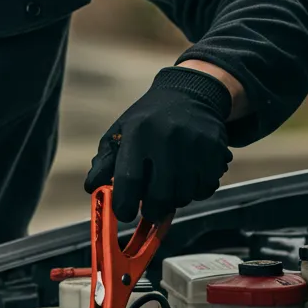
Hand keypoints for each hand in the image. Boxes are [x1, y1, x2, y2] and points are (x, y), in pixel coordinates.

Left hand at [84, 66, 233, 222]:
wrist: (190, 93)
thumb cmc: (149, 118)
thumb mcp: (121, 131)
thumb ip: (105, 161)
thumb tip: (92, 189)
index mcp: (138, 133)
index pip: (129, 180)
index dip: (125, 205)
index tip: (125, 214)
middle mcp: (167, 139)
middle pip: (160, 195)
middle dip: (152, 210)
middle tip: (149, 209)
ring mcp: (194, 145)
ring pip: (184, 196)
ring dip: (174, 200)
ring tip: (169, 186)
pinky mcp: (215, 150)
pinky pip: (205, 188)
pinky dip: (195, 192)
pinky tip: (188, 178)